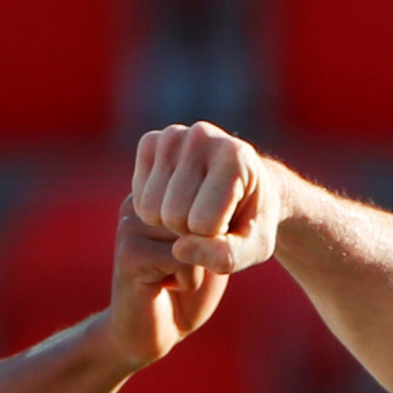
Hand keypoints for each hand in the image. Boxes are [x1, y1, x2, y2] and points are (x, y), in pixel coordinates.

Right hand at [95, 198, 227, 372]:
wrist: (149, 336)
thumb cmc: (188, 293)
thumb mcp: (215, 250)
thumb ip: (220, 222)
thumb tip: (213, 210)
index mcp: (161, 191)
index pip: (213, 195)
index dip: (220, 235)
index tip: (196, 257)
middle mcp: (143, 200)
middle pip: (206, 215)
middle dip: (208, 251)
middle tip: (181, 271)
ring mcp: (132, 224)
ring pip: (196, 237)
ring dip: (198, 268)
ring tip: (172, 278)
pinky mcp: (130, 251)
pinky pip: (184, 259)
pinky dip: (188, 281)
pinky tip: (165, 288)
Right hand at [130, 121, 284, 274]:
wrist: (245, 183)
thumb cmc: (250, 221)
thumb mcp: (254, 249)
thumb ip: (225, 257)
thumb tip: (178, 249)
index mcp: (234, 157)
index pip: (203, 224)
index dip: (213, 238)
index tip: (229, 224)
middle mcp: (201, 136)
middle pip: (173, 215)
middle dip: (189, 232)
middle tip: (209, 220)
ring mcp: (172, 136)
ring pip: (150, 210)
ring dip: (170, 223)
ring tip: (194, 211)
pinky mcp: (150, 141)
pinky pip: (139, 200)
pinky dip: (156, 209)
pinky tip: (177, 200)